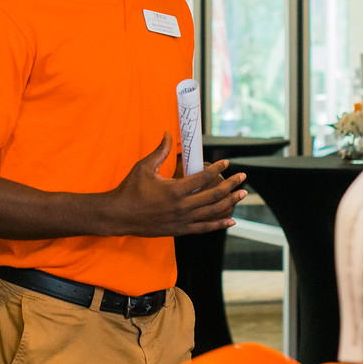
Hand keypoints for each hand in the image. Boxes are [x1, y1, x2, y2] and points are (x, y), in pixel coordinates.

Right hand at [102, 133, 247, 236]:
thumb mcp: (144, 167)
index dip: (217, 169)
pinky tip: (231, 220)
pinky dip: (219, 224)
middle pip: (213, 195)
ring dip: (230, 202)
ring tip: (242, 194)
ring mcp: (182, 220)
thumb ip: (159, 151)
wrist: (119, 215)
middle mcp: (181, 206)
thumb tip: (168, 133)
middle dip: (231, 185)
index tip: (227, 163)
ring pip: (212, 212)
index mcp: (174, 189)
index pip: (203, 177)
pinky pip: (204, 228)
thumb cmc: (130, 189)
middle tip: (243, 178)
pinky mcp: (180, 230)